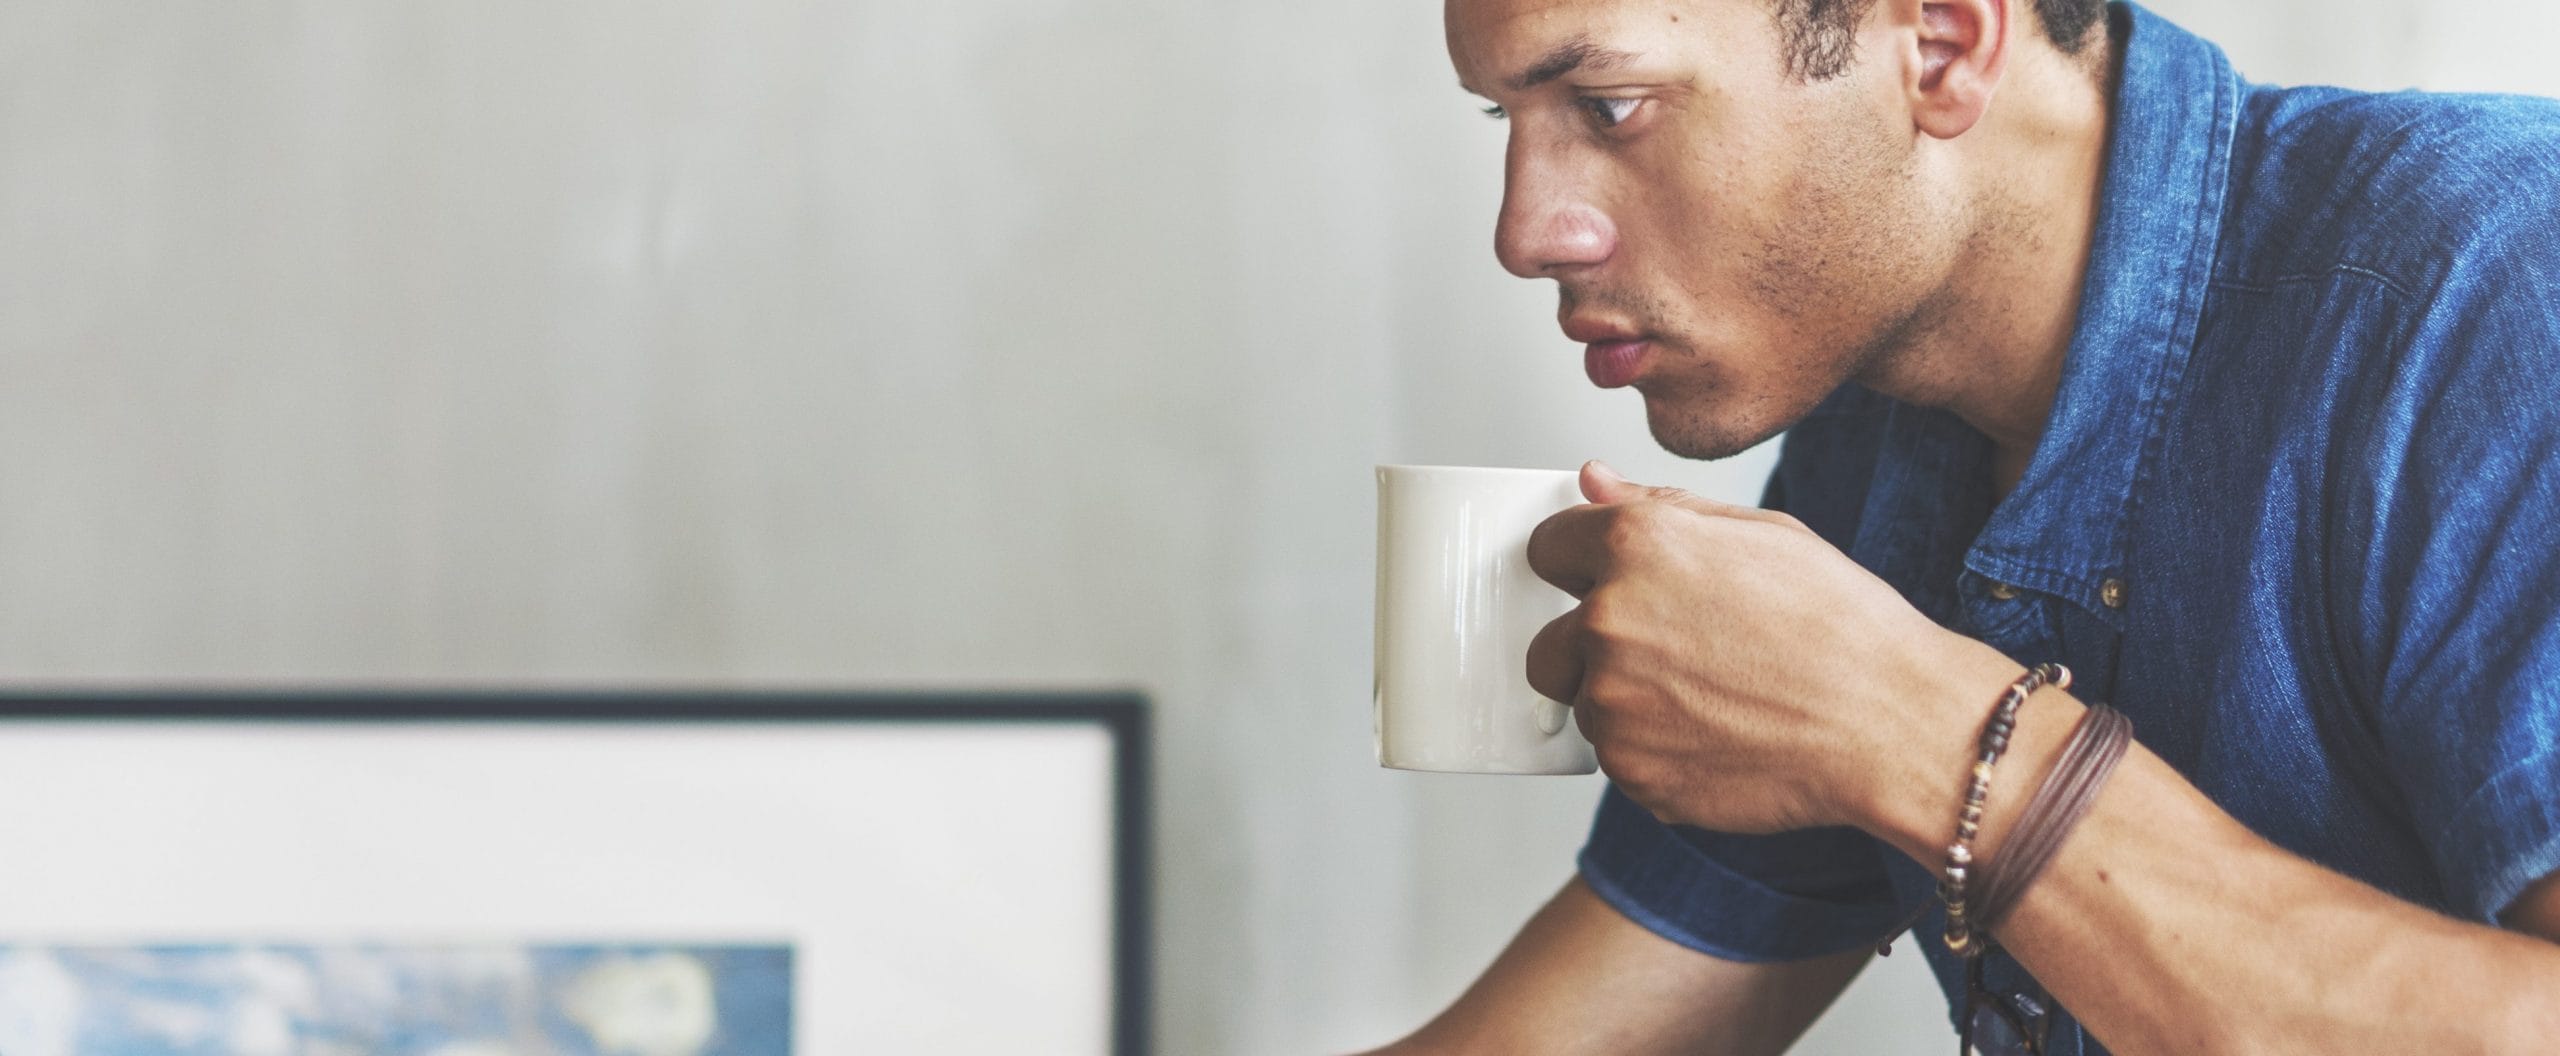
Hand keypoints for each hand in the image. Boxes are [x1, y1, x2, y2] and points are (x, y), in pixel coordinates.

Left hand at [1525, 461, 1979, 834]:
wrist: (1889, 724)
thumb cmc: (1841, 626)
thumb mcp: (1759, 534)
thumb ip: (1658, 508)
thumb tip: (1594, 481)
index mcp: (1634, 547)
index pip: (1547, 548)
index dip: (1580, 566)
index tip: (1607, 584)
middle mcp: (1609, 621)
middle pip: (1547, 641)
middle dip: (1591, 649)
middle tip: (1673, 658)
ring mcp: (1614, 703)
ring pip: (1586, 705)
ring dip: (1628, 705)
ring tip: (1713, 699)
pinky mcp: (1631, 770)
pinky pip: (1619, 758)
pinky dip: (1655, 753)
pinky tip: (1720, 737)